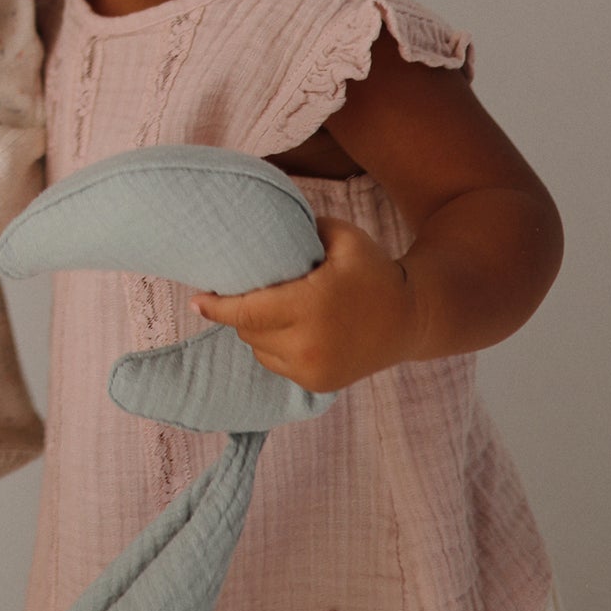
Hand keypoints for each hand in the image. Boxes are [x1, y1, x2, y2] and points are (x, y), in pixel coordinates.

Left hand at [192, 216, 422, 393]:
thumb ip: (303, 228)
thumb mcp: (344, 237)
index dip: (216, 307)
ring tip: (280, 311)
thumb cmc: (374, 272)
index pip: (245, 311)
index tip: (196, 300)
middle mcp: (308, 343)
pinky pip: (276, 365)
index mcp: (311, 306)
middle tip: (253, 293)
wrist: (413, 318)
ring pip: (258, 349)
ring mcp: (312, 369)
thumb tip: (259, 225)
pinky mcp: (317, 384)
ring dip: (258, 331)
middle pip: (248, 330)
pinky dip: (275, 349)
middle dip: (242, 312)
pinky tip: (294, 331)